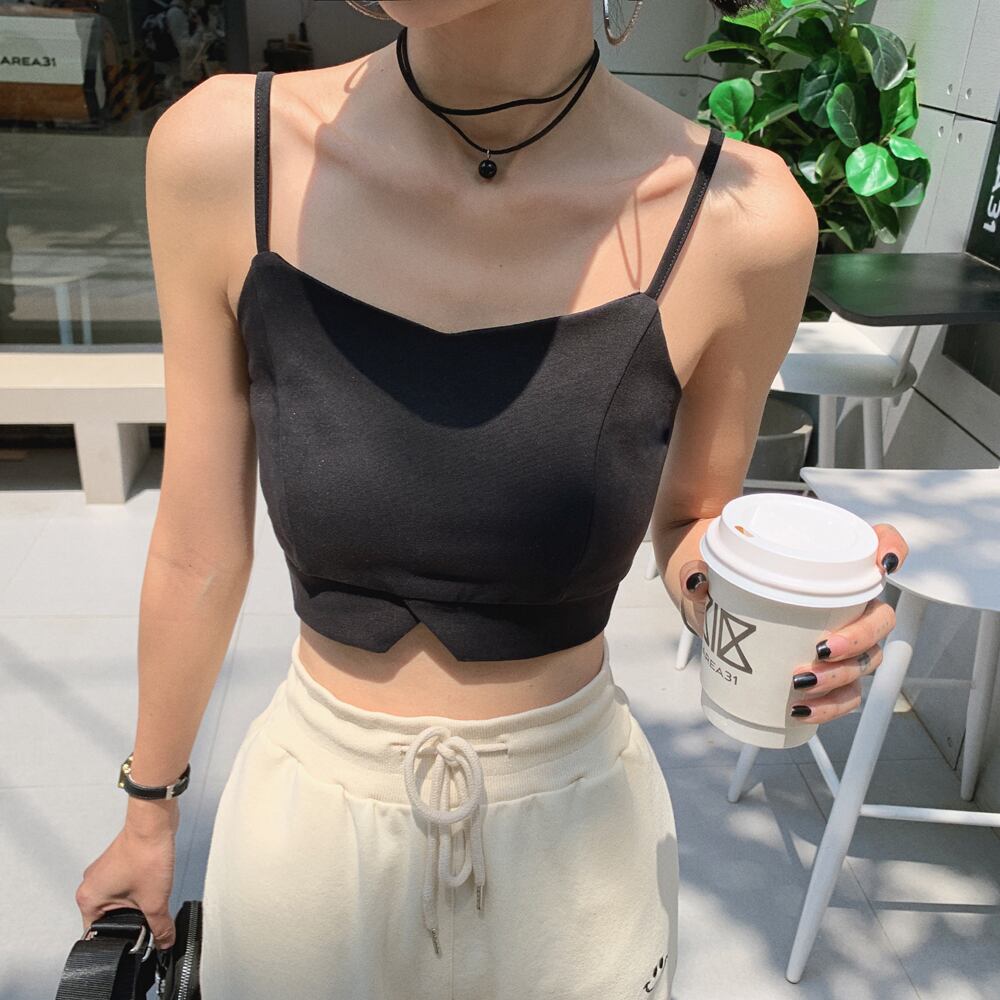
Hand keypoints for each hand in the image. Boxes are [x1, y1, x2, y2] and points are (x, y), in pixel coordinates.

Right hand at [75, 804, 179, 950]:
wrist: (155, 823)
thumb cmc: (145, 854)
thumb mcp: (155, 901)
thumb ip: (160, 927)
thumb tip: (164, 941)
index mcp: (88, 899)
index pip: (97, 933)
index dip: (118, 939)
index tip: (134, 941)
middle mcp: (91, 885)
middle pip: (109, 917)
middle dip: (130, 921)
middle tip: (146, 918)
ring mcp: (103, 873)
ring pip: (119, 901)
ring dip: (136, 904)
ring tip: (149, 896)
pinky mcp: (117, 863)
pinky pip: (125, 886)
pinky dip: (138, 890)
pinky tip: (151, 885)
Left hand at [678, 521, 908, 725]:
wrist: (705, 593)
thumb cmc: (720, 569)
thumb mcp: (706, 564)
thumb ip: (695, 570)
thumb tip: (696, 582)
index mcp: (825, 562)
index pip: (876, 541)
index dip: (892, 546)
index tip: (883, 563)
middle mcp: (843, 598)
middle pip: (880, 617)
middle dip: (859, 640)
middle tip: (820, 650)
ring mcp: (839, 635)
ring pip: (866, 661)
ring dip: (841, 678)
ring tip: (801, 685)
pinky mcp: (823, 668)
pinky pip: (844, 693)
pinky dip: (829, 706)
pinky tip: (802, 709)